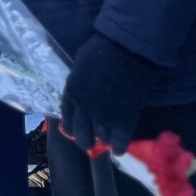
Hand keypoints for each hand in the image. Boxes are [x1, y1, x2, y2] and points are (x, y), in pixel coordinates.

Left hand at [57, 34, 162, 153]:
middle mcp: (84, 108)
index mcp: (72, 91)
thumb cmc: (104, 47)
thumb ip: (79, 79)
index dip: (71, 124)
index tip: (74, 129)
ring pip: (100, 138)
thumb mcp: (82, 62)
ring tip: (108, 142)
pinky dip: (119, 147)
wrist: (128, 48)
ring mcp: (104, 116)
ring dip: (103, 141)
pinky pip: (120, 141)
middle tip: (90, 141)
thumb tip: (81, 89)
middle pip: (81, 134)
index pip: (66, 116)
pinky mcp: (123, 120)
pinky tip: (119, 149)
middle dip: (85, 140)